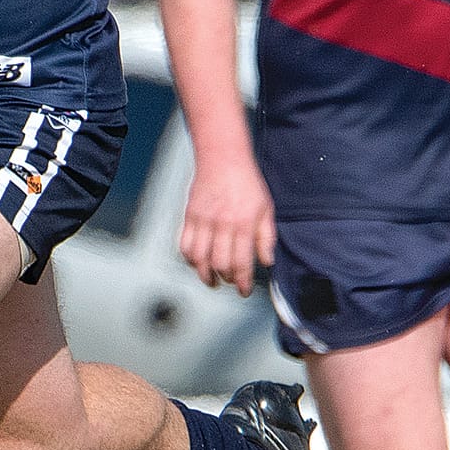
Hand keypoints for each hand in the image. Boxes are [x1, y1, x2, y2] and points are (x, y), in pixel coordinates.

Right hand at [180, 153, 275, 296]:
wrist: (222, 158)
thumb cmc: (246, 182)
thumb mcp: (266, 209)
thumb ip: (266, 237)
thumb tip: (266, 261)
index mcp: (243, 223)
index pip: (241, 262)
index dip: (242, 282)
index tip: (243, 291)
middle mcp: (222, 224)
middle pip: (219, 263)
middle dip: (226, 280)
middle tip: (230, 283)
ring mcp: (203, 220)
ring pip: (198, 258)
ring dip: (205, 274)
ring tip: (212, 280)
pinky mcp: (189, 216)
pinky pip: (184, 244)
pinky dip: (189, 259)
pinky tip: (196, 263)